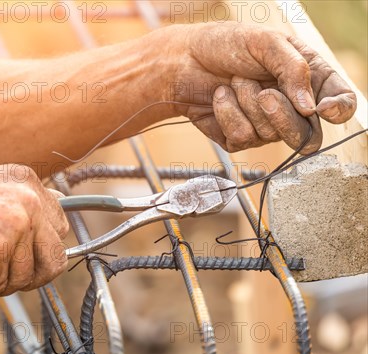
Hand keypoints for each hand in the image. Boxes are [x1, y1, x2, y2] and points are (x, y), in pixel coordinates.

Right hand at [0, 165, 69, 302]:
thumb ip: (20, 203)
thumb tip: (54, 219)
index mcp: (27, 181)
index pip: (60, 226)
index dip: (43, 249)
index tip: (24, 259)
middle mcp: (29, 201)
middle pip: (54, 258)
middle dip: (30, 276)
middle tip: (2, 278)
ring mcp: (17, 225)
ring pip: (26, 278)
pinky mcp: (0, 251)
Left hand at [162, 22, 356, 153]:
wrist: (185, 60)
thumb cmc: (227, 45)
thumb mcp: (265, 43)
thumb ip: (293, 69)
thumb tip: (309, 107)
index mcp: (309, 80)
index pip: (340, 104)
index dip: (338, 111)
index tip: (321, 109)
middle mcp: (291, 107)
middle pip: (306, 135)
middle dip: (282, 115)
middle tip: (263, 93)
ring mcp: (265, 126)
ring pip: (270, 135)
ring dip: (247, 103)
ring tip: (234, 81)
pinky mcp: (238, 138)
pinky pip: (242, 137)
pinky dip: (227, 113)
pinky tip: (220, 96)